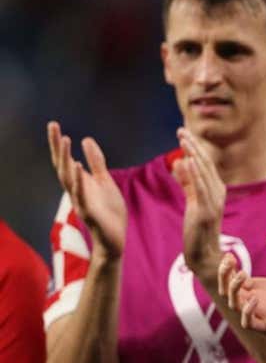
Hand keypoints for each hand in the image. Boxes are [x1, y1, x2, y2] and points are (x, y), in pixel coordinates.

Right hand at [47, 122, 126, 258]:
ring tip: (65, 140)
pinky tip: (77, 166)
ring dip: (65, 159)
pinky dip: (78, 180)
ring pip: (68, 178)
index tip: (53, 124)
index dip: (58, 143)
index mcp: (80, 182)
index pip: (65, 160)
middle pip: (62, 165)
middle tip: (53, 125)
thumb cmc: (108, 210)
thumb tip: (86, 139)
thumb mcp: (105, 180)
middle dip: (57, 146)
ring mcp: (81, 201)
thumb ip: (96, 161)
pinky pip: (81, 195)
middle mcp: (76, 190)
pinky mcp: (89, 212)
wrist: (114, 238)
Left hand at [173, 128, 225, 283]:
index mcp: (216, 190)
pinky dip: (195, 172)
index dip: (195, 148)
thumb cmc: (198, 230)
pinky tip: (188, 159)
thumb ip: (187, 182)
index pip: (205, 164)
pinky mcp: (206, 211)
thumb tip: (180, 162)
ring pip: (203, 172)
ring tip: (184, 139)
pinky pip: (200, 188)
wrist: (203, 255)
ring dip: (193, 154)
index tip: (183, 134)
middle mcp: (218, 193)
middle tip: (181, 131)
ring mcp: (214, 202)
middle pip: (205, 164)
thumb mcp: (192, 202)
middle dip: (193, 146)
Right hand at [219, 232, 265, 348]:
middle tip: (229, 260)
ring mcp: (261, 314)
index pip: (234, 278)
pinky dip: (247, 311)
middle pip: (227, 290)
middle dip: (224, 276)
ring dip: (233, 290)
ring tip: (243, 274)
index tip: (230, 255)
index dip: (227, 267)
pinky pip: (249, 322)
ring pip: (234, 305)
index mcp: (261, 288)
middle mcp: (256, 301)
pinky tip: (255, 299)